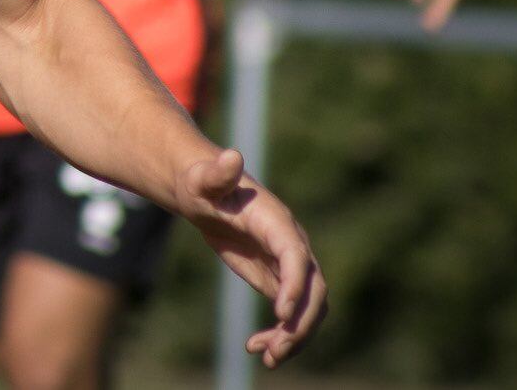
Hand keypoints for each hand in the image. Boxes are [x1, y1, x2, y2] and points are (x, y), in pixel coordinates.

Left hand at [177, 148, 326, 368]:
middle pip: (314, 290)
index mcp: (277, 222)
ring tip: (266, 358)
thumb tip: (232, 157)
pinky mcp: (278, 279)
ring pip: (309, 308)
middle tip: (275, 351)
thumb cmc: (202, 182)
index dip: (294, 285)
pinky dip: (280, 334)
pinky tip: (256, 348)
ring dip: (294, 336)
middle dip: (300, 323)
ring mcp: (288, 265)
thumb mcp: (203, 178)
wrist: (205, 191)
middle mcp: (292, 245)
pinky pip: (291, 313)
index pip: (296, 256)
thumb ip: (217, 173)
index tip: (280, 314)